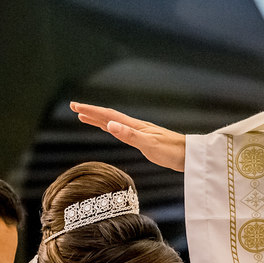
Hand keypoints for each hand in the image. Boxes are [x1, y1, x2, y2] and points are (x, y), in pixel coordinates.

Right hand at [70, 102, 186, 171]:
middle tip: (73, 107)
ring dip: (98, 119)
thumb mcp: (149, 145)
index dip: (91, 111)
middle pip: (108, 117)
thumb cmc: (172, 151)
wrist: (190, 155)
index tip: (75, 107)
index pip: (108, 116)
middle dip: (90, 112)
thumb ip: (130, 135)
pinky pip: (121, 131)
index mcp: (135, 126)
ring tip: (83, 117)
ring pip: (113, 123)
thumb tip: (110, 125)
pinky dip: (110, 128)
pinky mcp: (143, 139)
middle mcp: (135, 126)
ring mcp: (139, 132)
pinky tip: (110, 129)